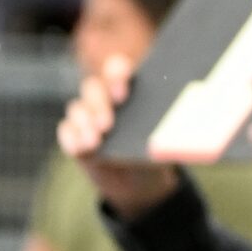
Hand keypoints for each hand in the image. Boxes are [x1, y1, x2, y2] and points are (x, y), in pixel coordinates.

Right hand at [56, 55, 179, 215]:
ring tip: (95, 139)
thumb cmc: (159, 150)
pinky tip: (81, 148)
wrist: (141, 180)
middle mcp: (105, 97)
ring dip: (84, 123)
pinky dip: (72, 139)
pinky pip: (67, 132)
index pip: (118, 70)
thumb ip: (173, 128)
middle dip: (99, 104)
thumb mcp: (170, 139)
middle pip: (93, 88)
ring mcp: (87, 116)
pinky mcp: (75, 136)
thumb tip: (185, 124)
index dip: (116, 75)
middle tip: (108, 123)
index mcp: (131, 89)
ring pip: (78, 109)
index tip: (122, 92)